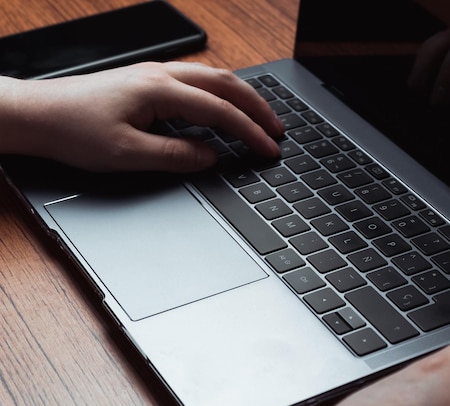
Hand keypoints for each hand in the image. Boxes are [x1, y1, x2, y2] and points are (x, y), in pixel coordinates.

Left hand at [0, 62, 282, 171]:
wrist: (39, 114)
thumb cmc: (74, 130)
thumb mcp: (126, 154)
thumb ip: (175, 155)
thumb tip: (210, 155)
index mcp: (160, 90)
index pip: (220, 111)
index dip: (250, 132)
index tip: (270, 149)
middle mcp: (162, 75)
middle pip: (226, 84)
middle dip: (258, 107)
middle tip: (279, 129)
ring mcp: (156, 75)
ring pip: (214, 78)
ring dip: (242, 97)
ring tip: (261, 117)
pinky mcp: (149, 81)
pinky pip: (198, 81)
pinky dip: (222, 94)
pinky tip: (225, 107)